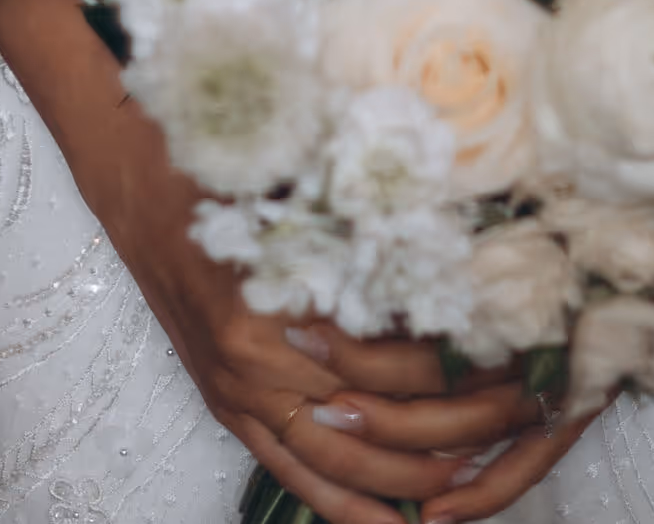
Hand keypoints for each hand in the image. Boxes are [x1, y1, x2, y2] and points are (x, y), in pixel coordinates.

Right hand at [86, 110, 538, 520]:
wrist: (131, 176)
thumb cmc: (217, 163)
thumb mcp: (297, 178)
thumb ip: (364, 221)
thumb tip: (455, 241)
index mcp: (281, 306)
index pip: (394, 359)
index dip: (461, 361)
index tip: (515, 350)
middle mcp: (260, 365)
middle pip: (381, 419)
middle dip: (460, 425)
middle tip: (522, 413)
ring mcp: (241, 394)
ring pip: (346, 462)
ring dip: (416, 475)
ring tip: (480, 472)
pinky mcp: (228, 407)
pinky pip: (294, 476)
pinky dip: (346, 508)